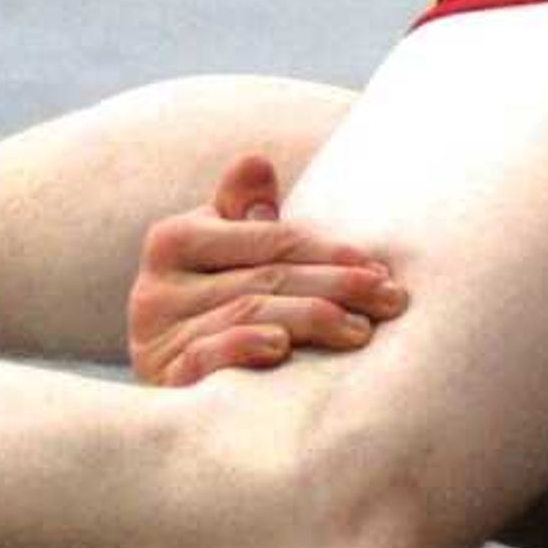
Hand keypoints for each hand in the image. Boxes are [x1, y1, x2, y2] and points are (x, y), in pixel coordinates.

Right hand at [125, 155, 408, 385]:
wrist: (169, 386)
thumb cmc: (210, 311)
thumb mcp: (224, 257)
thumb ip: (241, 214)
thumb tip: (256, 161)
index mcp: (175, 239)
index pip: (271, 239)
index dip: (330, 252)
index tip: (379, 269)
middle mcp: (157, 284)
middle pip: (268, 276)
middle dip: (338, 286)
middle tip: (390, 300)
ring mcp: (157, 335)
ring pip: (249, 312)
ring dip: (313, 319)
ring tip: (361, 331)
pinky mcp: (162, 378)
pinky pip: (206, 355)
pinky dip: (246, 346)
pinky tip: (282, 349)